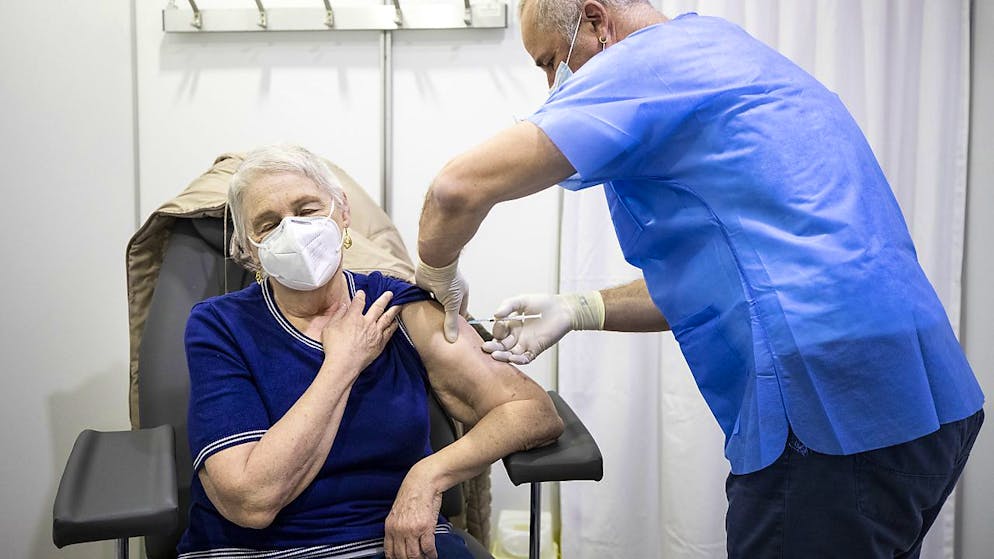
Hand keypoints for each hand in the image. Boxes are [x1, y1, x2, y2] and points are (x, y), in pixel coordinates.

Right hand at [321, 290, 400, 374]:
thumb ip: (337, 315)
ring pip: (387, 318)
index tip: (362, 293)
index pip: (359, 302)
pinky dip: (393, 326)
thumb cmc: (334, 347)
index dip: (360, 295)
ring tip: (399, 304)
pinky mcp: (380, 343)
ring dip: (393, 310)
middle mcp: (367, 322)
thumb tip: (343, 306)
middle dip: (384, 298)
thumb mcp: (329, 328)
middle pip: (378, 307)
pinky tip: (395, 323)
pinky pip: (389, 332)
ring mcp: (375, 333)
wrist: (344, 364)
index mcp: (353, 317)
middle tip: (390, 293)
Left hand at [385, 464, 443, 558]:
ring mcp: (412, 530)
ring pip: (414, 555)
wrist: (423, 481)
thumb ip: (397, 528)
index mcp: (390, 527)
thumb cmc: (413, 494)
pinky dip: (431, 555)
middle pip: (402, 556)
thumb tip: (401, 542)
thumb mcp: (398, 512)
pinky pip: (428, 548)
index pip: (389, 552)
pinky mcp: (425, 528)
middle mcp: (399, 530)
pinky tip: (433, 555)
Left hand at [415, 259, 468, 342]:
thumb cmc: (448, 281)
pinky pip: (424, 299)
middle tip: (439, 333)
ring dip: (431, 312)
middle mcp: (450, 292)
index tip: (451, 334)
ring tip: (428, 327)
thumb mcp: (452, 305)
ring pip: (435, 305)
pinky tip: (419, 315)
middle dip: (442, 319)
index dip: (456, 323)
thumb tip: (453, 340)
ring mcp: (438, 290)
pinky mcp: (426, 287)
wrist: (434, 264)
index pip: (460, 313)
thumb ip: (451, 322)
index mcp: (461, 295)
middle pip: (447, 310)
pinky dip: (423, 305)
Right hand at [482, 291, 603, 364]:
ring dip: (502, 355)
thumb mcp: (522, 300)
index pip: (499, 331)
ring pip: (510, 353)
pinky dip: (518, 360)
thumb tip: (495, 314)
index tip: (499, 324)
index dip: (497, 330)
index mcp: (513, 325)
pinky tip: (512, 358)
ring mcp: (526, 344)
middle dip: (493, 346)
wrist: (564, 309)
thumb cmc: (545, 303)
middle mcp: (518, 336)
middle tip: (486, 348)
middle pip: (502, 345)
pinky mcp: (536, 349)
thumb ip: (508, 305)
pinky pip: (525, 358)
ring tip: (495, 354)